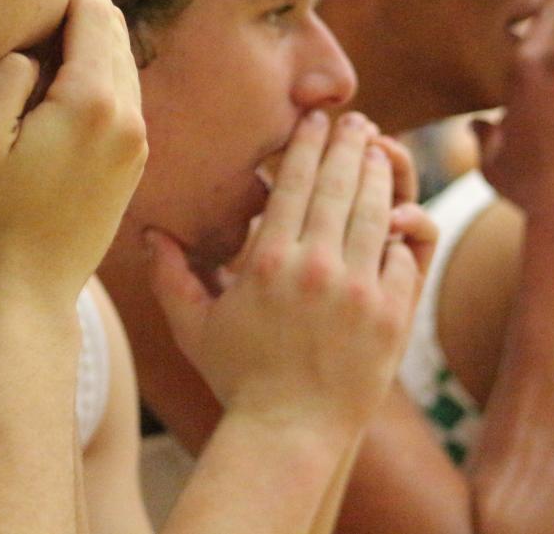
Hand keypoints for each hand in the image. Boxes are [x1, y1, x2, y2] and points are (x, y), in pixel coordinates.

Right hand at [0, 0, 146, 301]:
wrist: (22, 299)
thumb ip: (7, 75)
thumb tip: (32, 53)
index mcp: (94, 102)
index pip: (92, 16)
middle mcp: (128, 120)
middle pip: (116, 37)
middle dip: (91, 0)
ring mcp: (134, 148)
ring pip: (122, 69)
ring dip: (98, 36)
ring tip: (70, 8)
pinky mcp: (128, 171)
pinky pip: (121, 100)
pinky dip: (102, 71)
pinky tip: (76, 66)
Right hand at [148, 111, 435, 438]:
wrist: (288, 433)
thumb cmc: (238, 379)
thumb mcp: (194, 326)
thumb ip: (172, 276)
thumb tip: (149, 233)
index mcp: (268, 260)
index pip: (295, 181)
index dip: (308, 144)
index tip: (315, 120)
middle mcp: (315, 265)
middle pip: (339, 184)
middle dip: (349, 144)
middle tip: (355, 120)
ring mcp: (357, 288)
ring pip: (375, 210)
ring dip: (379, 174)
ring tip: (380, 151)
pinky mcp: (390, 314)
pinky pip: (403, 256)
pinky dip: (403, 231)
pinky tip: (400, 210)